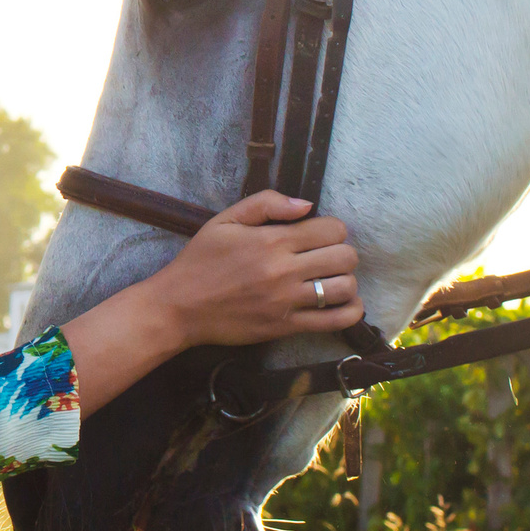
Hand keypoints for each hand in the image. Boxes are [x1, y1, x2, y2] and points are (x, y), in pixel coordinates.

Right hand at [141, 190, 364, 348]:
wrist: (179, 307)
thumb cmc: (201, 260)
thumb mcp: (225, 220)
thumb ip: (266, 204)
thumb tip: (306, 204)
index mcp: (272, 241)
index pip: (332, 229)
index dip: (332, 229)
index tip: (319, 235)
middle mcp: (284, 271)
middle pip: (344, 257)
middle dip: (342, 252)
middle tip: (326, 257)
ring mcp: (287, 302)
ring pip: (344, 288)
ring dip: (345, 280)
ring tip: (330, 279)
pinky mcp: (286, 327)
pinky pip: (334, 321)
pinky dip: (350, 311)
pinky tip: (345, 304)